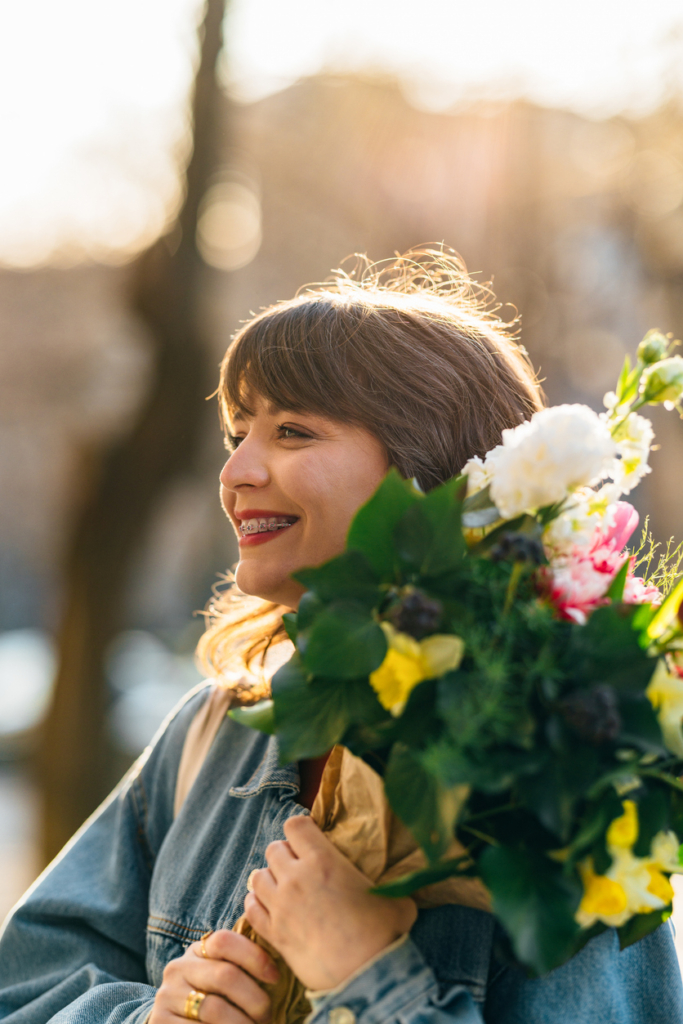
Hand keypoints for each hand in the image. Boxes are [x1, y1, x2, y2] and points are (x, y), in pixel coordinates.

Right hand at [149, 930, 278, 1023]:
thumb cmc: (212, 1000)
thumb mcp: (221, 978)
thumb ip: (241, 966)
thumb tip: (282, 957)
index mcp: (197, 951)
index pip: (225, 941)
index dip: (255, 956)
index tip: (276, 978)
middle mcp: (178, 969)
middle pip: (225, 975)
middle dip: (255, 999)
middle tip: (268, 1016)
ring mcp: (167, 996)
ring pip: (214, 1009)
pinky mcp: (160, 1022)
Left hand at [244, 815, 416, 990]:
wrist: (363, 975)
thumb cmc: (381, 935)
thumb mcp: (395, 900)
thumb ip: (391, 886)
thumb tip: (405, 886)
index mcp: (322, 860)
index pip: (295, 825)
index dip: (302, 828)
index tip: (310, 838)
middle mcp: (295, 878)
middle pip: (274, 849)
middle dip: (285, 853)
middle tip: (298, 866)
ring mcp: (280, 905)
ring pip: (258, 876)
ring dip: (269, 877)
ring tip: (281, 886)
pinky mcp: (273, 933)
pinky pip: (251, 908)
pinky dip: (257, 904)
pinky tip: (268, 907)